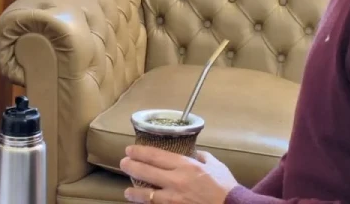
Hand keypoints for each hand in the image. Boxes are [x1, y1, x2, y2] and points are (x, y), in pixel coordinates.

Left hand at [120, 145, 237, 203]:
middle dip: (131, 167)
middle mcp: (176, 181)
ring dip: (134, 192)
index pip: (156, 156)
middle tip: (123, 163)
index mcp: (186, 165)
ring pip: (147, 195)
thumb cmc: (226, 187)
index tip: (129, 150)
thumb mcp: (216, 165)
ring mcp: (174, 199)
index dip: (140, 152)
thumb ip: (202, 157)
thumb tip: (194, 153)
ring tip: (127, 190)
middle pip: (146, 172)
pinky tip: (142, 203)